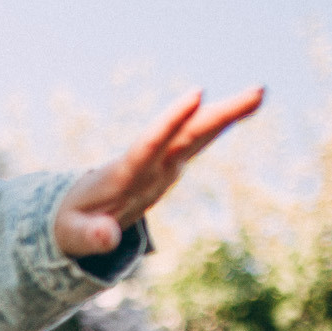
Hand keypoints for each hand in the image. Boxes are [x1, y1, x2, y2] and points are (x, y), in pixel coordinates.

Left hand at [54, 87, 264, 256]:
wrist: (73, 212)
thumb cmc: (72, 224)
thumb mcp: (73, 235)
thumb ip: (91, 236)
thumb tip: (107, 239)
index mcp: (124, 174)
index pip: (149, 144)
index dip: (171, 121)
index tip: (196, 95)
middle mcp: (147, 162)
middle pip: (185, 134)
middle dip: (217, 113)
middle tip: (256, 91)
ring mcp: (161, 162)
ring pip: (196, 133)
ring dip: (225, 113)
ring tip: (259, 92)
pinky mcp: (171, 166)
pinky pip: (198, 141)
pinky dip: (220, 125)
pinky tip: (246, 107)